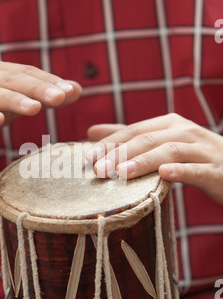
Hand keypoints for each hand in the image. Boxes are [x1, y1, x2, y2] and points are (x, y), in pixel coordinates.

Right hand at [0, 60, 81, 156]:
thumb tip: (75, 91)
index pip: (27, 73)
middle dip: (38, 87)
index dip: (50, 81)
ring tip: (35, 108)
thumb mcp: (8, 106)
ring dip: (14, 100)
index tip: (74, 90)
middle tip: (62, 96)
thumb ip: (37, 98)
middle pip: (13, 80)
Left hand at [86, 113, 222, 204]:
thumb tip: (91, 132)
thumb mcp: (163, 143)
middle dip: (120, 153)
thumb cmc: (194, 158)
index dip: (111, 142)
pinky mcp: (215, 171)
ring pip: (170, 151)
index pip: (134, 130)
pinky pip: (196, 170)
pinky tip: (164, 174)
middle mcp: (186, 132)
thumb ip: (129, 138)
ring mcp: (203, 150)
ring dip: (143, 161)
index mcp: (170, 124)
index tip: (88, 156)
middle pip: (148, 139)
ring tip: (121, 173)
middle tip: (98, 169)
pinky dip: (180, 171)